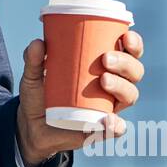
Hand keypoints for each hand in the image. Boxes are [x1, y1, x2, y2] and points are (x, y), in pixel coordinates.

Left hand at [15, 28, 144, 166]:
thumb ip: (33, 60)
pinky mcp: (101, 128)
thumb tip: (37, 43)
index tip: (125, 37)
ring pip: (130, 95)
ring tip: (104, 80)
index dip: (134, 44)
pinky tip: (107, 119)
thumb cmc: (40, 94)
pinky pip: (117, 128)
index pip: (128, 52)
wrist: (32, 126)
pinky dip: (116, 125)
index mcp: (104, 66)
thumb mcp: (33, 75)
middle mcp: (113, 85)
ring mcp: (109, 107)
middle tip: (106, 59)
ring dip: (122, 86)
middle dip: (126, 63)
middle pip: (134, 72)